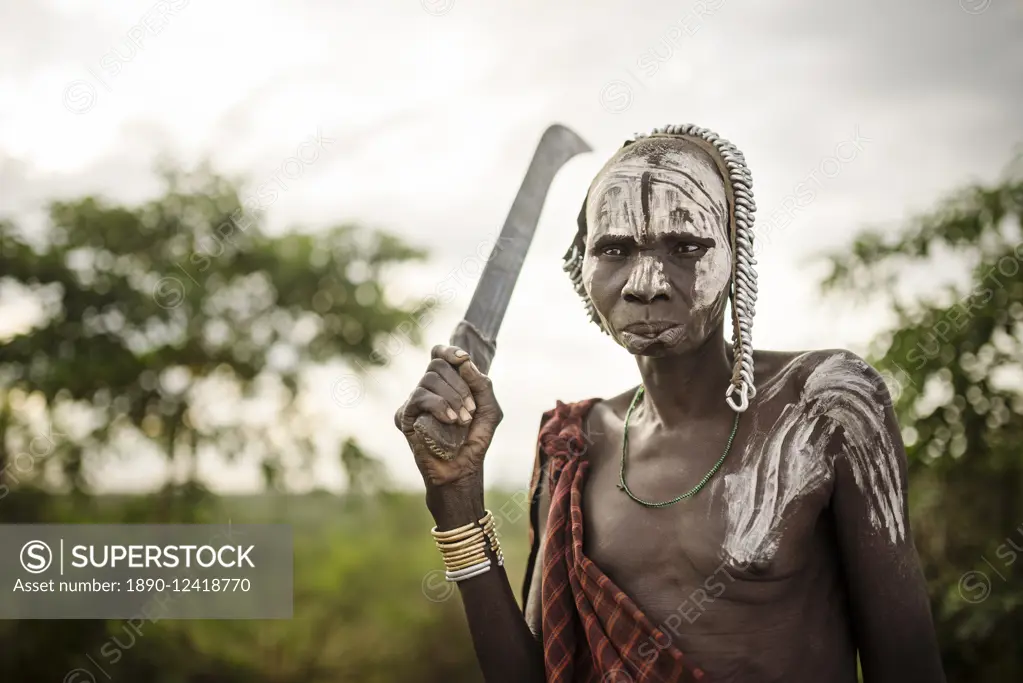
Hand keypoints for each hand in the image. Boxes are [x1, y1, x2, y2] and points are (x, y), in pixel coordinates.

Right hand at [395, 344, 502, 488]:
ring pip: (427, 379)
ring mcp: (415, 402)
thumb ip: (482, 384)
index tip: (463, 359)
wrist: (461, 470)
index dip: (449, 351)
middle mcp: (428, 389)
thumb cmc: (475, 441)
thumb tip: (464, 362)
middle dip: (459, 385)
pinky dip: (439, 406)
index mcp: (446, 384)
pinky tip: (450, 421)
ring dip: (452, 398)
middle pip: (436, 364)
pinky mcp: (404, 416)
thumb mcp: (489, 410)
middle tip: (470, 410)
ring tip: (462, 420)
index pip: (439, 354)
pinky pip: (420, 397)